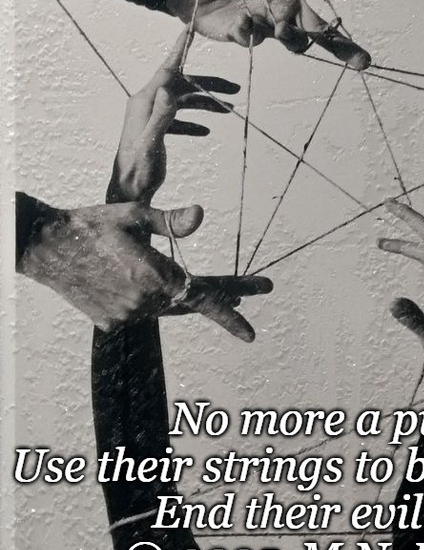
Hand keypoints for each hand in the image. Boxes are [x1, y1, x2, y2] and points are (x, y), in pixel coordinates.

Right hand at [18, 200, 271, 338]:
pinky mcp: (112, 323)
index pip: (203, 299)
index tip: (250, 334)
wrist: (45, 248)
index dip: (230, 316)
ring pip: (168, 307)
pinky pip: (144, 312)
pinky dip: (150, 298)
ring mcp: (127, 316)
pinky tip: (137, 281)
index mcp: (154, 275)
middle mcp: (143, 302)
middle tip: (251, 290)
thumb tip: (200, 216)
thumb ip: (171, 222)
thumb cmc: (93, 226)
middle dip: (224, 296)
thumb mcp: (135, 215)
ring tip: (201, 283)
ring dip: (182, 294)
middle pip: (192, 301)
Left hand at [108, 29, 237, 204]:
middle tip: (235, 89)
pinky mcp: (154, 130)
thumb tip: (170, 89)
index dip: (181, 48)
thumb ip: (161, 116)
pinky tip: (206, 131)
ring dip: (204, 104)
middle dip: (208, 86)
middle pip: (181, 85)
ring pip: (182, 101)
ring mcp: (150, 116)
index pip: (168, 68)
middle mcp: (147, 104)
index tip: (191, 28)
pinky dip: (193, 122)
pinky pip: (177, 119)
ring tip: (228, 111)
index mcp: (146, 101)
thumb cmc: (138, 170)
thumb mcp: (152, 143)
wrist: (127, 191)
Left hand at [163, 0, 379, 68]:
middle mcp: (288, 3)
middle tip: (364, 60)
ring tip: (283, 30)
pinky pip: (256, 39)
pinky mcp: (251, 36)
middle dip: (344, 45)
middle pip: (323, 25)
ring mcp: (271, 24)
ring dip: (295, 38)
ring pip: (297, 41)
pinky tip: (242, 25)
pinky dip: (250, 33)